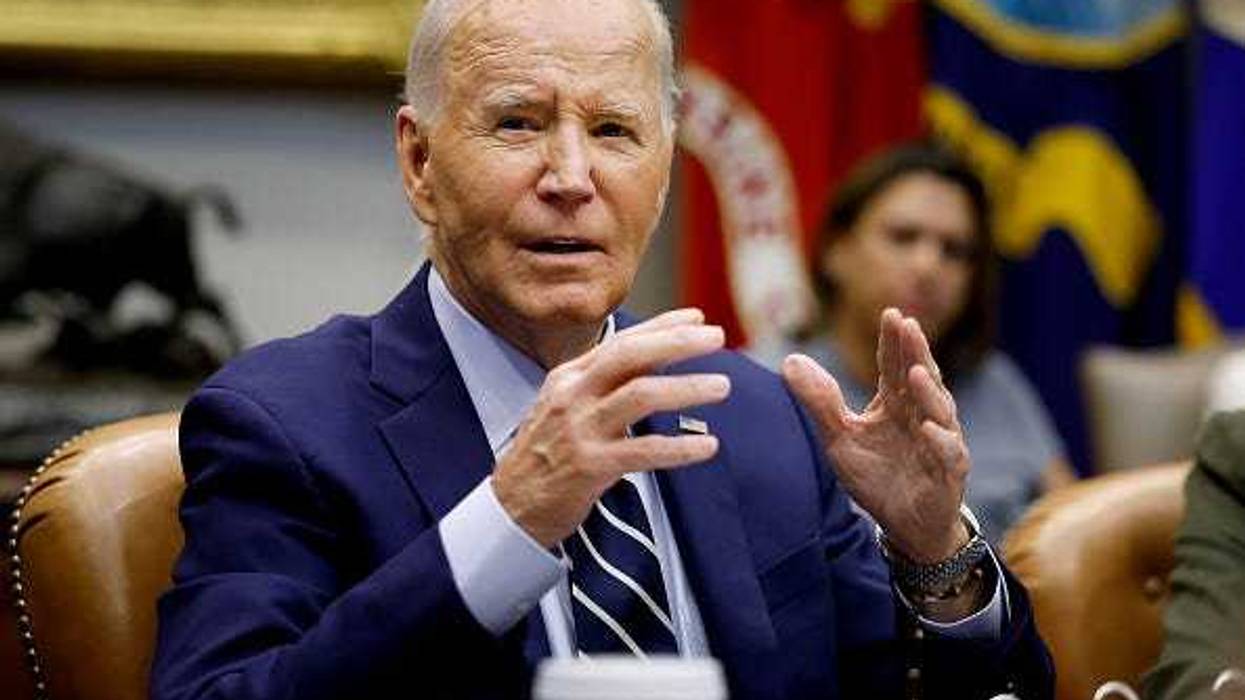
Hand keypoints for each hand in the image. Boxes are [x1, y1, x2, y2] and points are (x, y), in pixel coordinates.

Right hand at [493, 309, 730, 546]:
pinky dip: (680, 448)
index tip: (698, 318)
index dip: (662, 326)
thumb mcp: (567, 407)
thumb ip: (604, 385)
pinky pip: (644, 451)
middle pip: (630, 356)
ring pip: (641, 396)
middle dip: (677, 343)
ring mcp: (580, 430)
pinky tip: (707, 446)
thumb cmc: (545, 456)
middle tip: (717, 339)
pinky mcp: (590, 467)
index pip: (621, 342)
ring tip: (721, 386)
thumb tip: (653, 361)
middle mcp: (573, 396)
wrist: (510, 507)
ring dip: (687, 388)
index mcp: (569, 378)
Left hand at [783, 308, 969, 563]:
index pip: (895, 366)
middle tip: (908, 324)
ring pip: (939, 410)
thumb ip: (819, 401)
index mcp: (896, 404)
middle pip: (920, 377)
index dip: (893, 342)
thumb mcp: (839, 438)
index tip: (890, 313)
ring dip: (928, 391)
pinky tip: (929, 428)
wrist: (904, 525)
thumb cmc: (876, 477)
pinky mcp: (948, 473)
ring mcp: (940, 442)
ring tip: (916, 371)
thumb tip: (790, 360)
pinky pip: (948, 454)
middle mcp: (922, 416)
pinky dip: (940, 441)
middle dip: (915, 351)